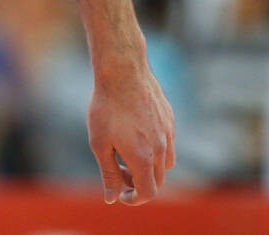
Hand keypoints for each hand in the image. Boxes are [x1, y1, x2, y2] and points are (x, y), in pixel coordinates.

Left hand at [88, 56, 175, 205]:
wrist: (122, 70)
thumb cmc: (107, 107)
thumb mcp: (99, 143)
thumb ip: (108, 173)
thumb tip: (111, 198)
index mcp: (144, 159)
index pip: (147, 193)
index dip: (133, 199)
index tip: (119, 193)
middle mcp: (162, 148)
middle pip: (157, 181)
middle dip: (138, 183)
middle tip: (118, 171)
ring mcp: (168, 132)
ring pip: (165, 163)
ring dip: (148, 167)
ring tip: (126, 153)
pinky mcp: (169, 117)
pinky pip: (168, 142)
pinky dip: (154, 149)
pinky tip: (135, 132)